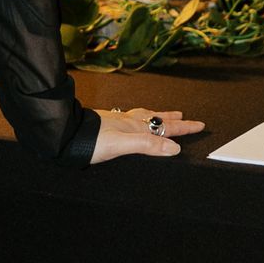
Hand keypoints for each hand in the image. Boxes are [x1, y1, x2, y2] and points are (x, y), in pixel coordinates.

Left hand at [89, 105, 205, 162]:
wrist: (65, 135)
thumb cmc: (91, 142)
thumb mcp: (122, 146)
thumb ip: (147, 145)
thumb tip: (174, 147)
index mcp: (135, 127)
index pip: (165, 127)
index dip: (183, 128)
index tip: (199, 125)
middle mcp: (128, 121)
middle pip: (156, 119)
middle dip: (172, 120)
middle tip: (185, 117)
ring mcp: (116, 121)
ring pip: (142, 116)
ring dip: (156, 116)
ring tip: (165, 114)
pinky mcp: (106, 124)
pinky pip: (130, 118)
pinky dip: (139, 118)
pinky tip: (132, 120)